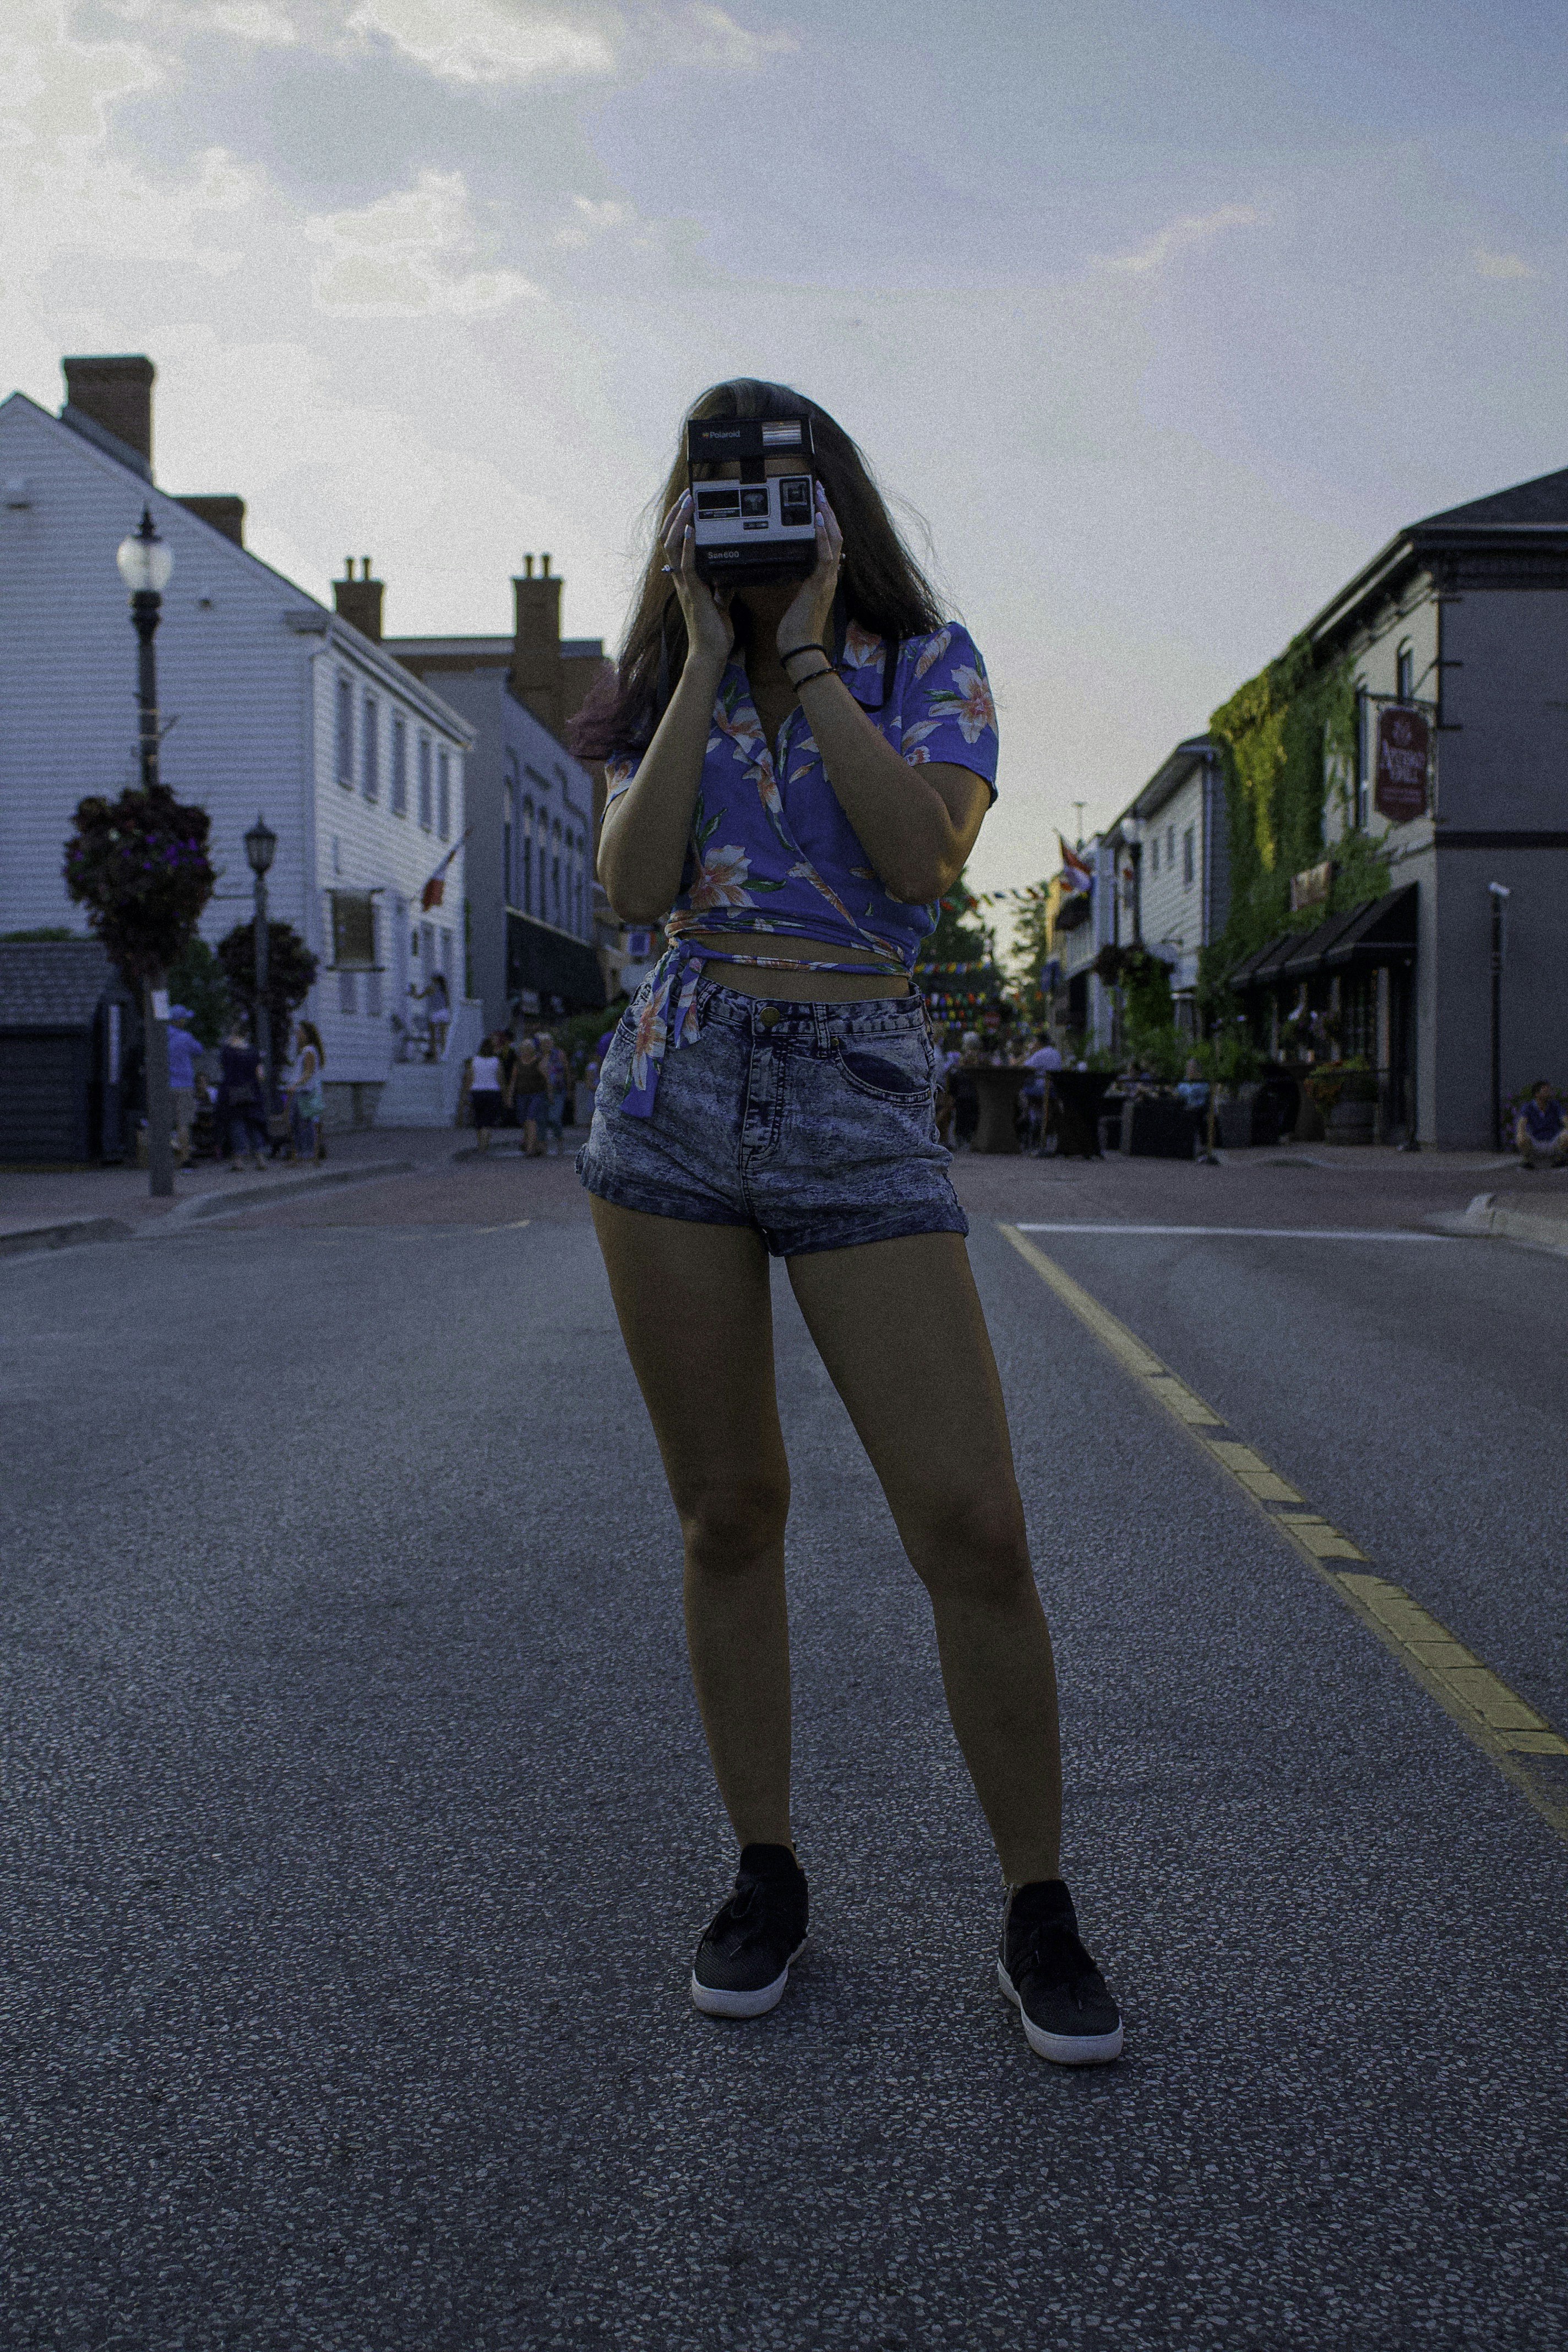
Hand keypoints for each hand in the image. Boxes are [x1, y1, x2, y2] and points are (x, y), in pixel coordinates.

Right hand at [661, 491, 733, 666]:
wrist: (711, 653)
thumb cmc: (714, 632)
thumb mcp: (722, 602)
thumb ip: (723, 585)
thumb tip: (730, 572)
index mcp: (686, 579)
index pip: (675, 544)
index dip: (678, 523)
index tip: (687, 504)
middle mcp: (681, 579)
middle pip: (668, 539)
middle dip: (676, 515)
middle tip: (686, 495)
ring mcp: (685, 585)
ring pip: (673, 546)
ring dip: (680, 522)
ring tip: (688, 503)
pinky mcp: (694, 593)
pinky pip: (687, 565)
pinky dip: (688, 546)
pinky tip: (693, 530)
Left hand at [777, 483, 843, 661]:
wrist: (799, 647)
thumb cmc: (794, 627)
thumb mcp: (795, 596)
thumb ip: (797, 579)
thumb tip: (789, 563)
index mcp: (824, 577)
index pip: (830, 541)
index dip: (827, 519)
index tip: (818, 500)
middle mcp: (830, 575)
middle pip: (836, 534)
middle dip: (828, 509)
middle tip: (819, 487)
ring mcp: (827, 579)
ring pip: (834, 540)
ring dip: (827, 515)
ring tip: (819, 495)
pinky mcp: (820, 585)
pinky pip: (825, 556)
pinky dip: (822, 537)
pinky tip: (817, 520)